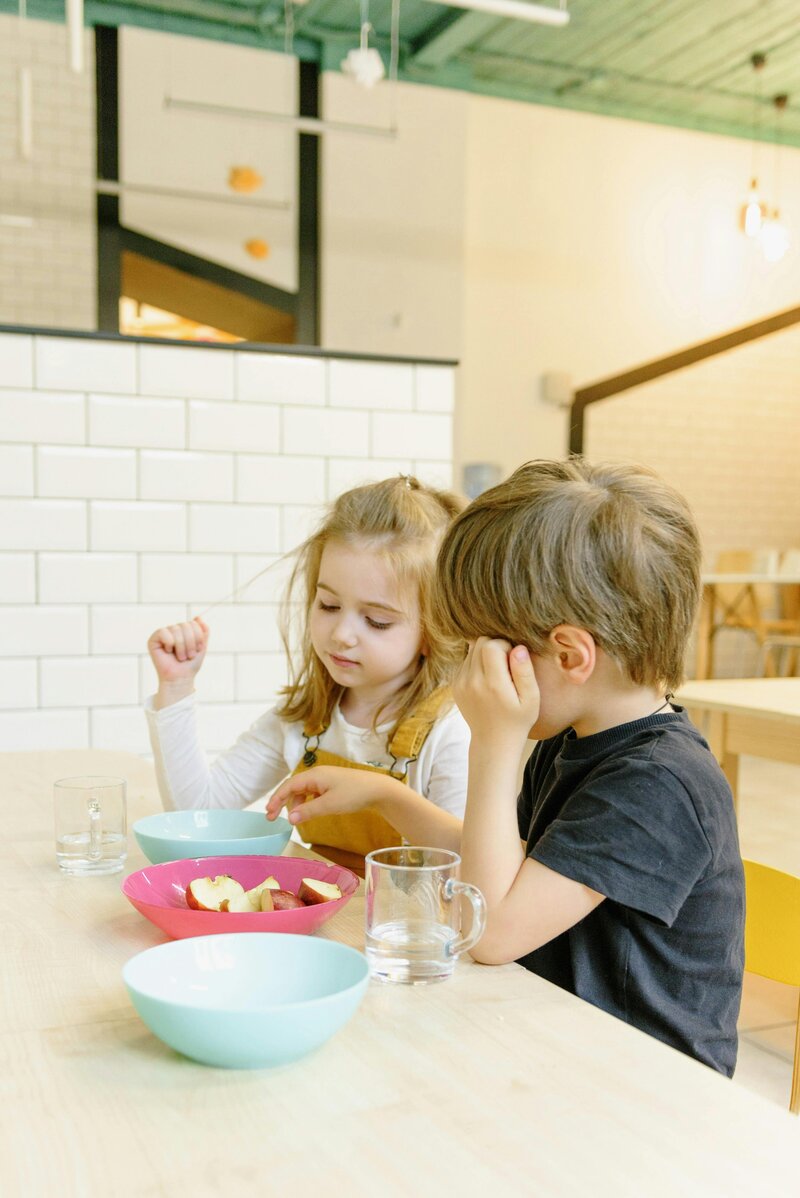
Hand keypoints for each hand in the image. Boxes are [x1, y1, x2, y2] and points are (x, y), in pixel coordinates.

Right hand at [147, 617, 208, 684]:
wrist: (181, 678)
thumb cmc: (190, 664)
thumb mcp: (202, 646)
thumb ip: (203, 631)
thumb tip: (199, 617)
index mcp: (185, 631)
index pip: (194, 623)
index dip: (198, 637)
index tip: (198, 650)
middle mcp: (174, 630)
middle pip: (186, 625)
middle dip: (190, 643)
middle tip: (188, 656)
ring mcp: (164, 634)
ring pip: (176, 629)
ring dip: (181, 646)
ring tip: (180, 657)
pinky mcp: (153, 640)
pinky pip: (163, 632)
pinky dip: (169, 643)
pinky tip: (168, 651)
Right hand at [266, 765, 397, 826]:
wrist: (378, 789)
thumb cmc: (355, 794)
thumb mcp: (329, 805)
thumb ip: (308, 812)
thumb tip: (290, 819)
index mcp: (314, 776)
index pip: (288, 786)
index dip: (276, 799)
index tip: (268, 813)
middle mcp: (317, 775)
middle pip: (293, 788)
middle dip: (282, 802)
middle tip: (272, 818)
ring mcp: (325, 780)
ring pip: (303, 791)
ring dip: (295, 804)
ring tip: (294, 819)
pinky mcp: (332, 786)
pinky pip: (313, 793)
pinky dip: (306, 803)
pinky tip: (307, 812)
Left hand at [454, 637, 539, 747]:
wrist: (493, 741)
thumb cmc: (518, 720)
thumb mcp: (531, 699)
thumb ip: (524, 672)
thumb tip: (519, 648)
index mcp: (493, 684)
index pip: (491, 645)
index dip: (505, 646)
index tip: (513, 661)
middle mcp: (472, 681)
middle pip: (480, 643)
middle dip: (495, 647)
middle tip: (506, 666)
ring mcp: (460, 683)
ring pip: (471, 649)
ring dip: (485, 654)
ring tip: (497, 673)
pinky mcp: (455, 685)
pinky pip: (466, 661)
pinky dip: (477, 663)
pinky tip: (487, 680)